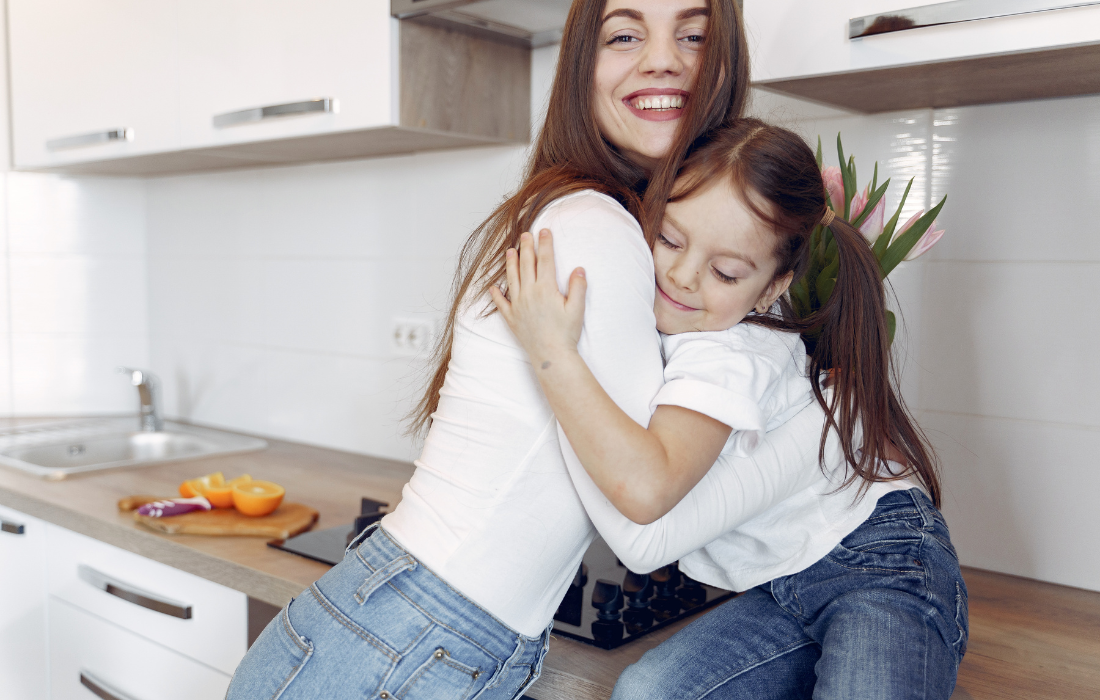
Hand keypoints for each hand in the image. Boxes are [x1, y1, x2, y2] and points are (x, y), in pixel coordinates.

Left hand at [490, 229, 586, 366]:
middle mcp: (529, 294)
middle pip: (527, 265)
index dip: (545, 244)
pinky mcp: (512, 318)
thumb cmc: (566, 333)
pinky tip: (493, 287)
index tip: (544, 231)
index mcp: (546, 289)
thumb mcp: (577, 309)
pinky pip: (501, 303)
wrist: (551, 355)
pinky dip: (496, 294)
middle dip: (527, 247)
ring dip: (511, 264)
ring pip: (512, 279)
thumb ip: (578, 287)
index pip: (545, 261)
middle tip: (525, 234)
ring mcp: (518, 306)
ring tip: (510, 251)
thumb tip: (578, 269)